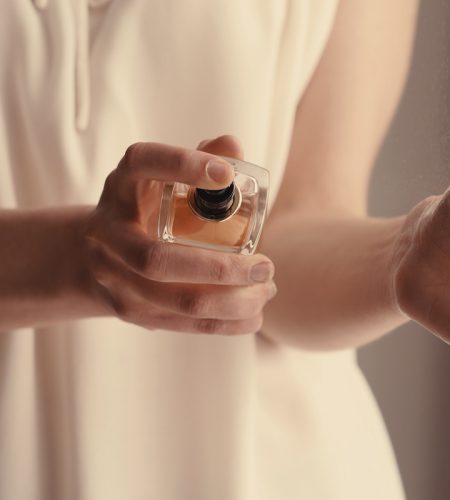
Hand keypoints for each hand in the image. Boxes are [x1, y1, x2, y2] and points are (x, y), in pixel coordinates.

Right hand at [84, 135, 275, 334]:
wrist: (97, 254)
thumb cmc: (147, 206)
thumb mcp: (164, 177)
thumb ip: (201, 157)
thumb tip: (232, 146)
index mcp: (121, 185)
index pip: (144, 164)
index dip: (182, 166)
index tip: (226, 174)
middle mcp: (108, 232)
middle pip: (157, 260)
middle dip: (220, 268)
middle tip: (266, 265)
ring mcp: (114, 278)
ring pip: (174, 301)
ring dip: (231, 300)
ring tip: (267, 289)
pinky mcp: (131, 311)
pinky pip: (182, 325)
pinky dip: (225, 324)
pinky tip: (254, 315)